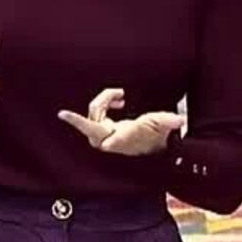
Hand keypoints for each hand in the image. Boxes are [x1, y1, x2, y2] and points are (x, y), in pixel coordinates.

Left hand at [58, 88, 184, 155]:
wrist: (154, 146)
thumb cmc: (155, 136)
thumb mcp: (161, 125)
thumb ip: (167, 122)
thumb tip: (179, 121)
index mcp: (116, 137)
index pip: (93, 129)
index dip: (77, 121)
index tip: (62, 113)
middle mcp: (106, 137)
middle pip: (94, 111)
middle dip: (104, 100)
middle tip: (118, 94)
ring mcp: (103, 133)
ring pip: (95, 109)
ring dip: (107, 99)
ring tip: (121, 96)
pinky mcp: (103, 128)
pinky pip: (97, 112)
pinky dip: (107, 103)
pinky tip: (119, 101)